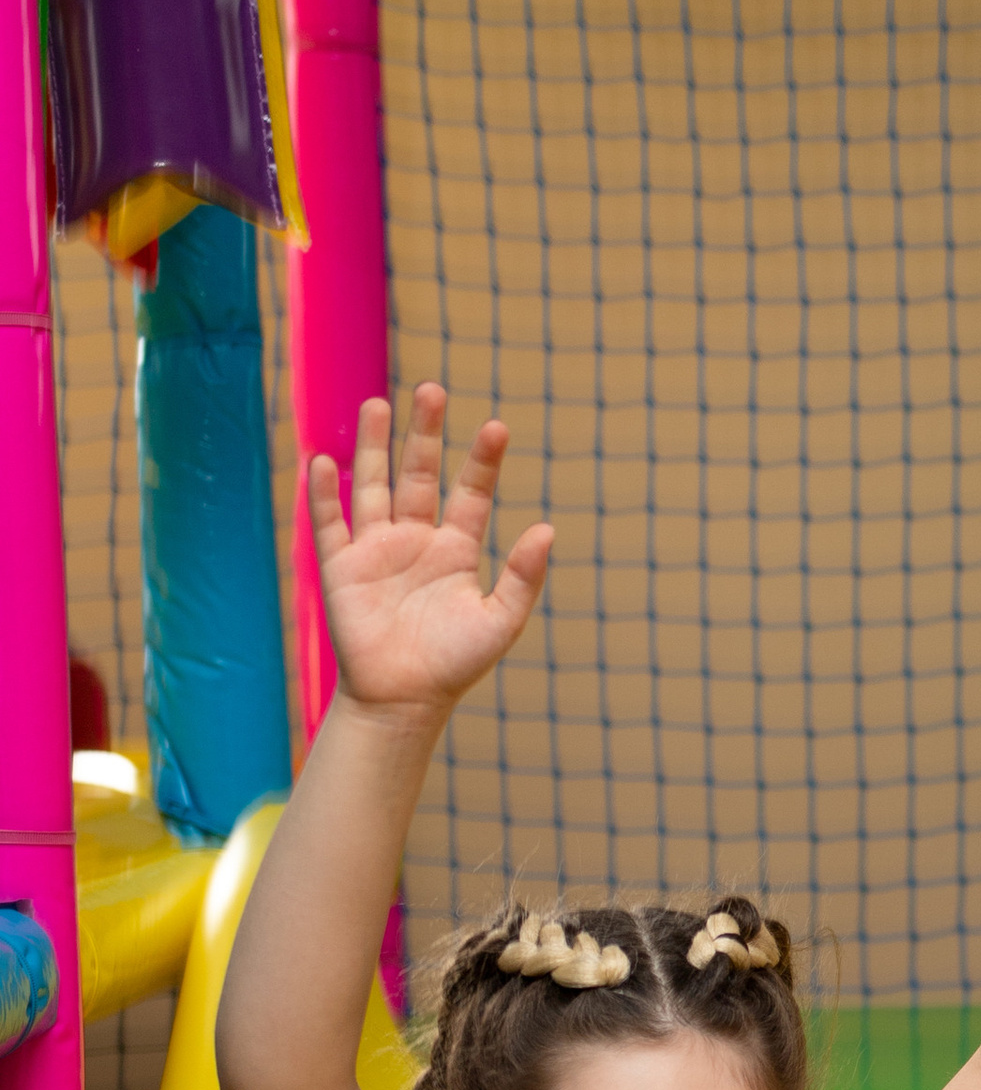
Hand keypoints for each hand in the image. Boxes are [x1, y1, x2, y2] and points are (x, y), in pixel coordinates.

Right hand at [312, 387, 550, 722]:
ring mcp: (377, 549)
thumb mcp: (499, 621)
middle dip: (425, 433)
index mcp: (456, 549)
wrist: (402, 701)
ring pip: (374, 485)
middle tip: (432, 389)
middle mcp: (416, 539)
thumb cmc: (454, 664)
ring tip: (377, 404)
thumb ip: (523, 577)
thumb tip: (549, 530)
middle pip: (419, 473)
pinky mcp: (341, 567)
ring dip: (373, 446)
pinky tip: (323, 460)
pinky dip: (325, 494)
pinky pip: (331, 523)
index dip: (483, 461)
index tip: (498, 426)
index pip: (471, 493)